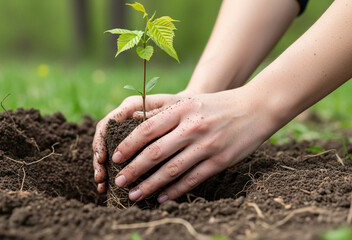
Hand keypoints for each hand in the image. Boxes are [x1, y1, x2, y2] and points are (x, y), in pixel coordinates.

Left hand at [111, 88, 277, 201]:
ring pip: (171, 170)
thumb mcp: (190, 100)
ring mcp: (206, 145)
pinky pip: (192, 179)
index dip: (128, 145)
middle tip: (119, 182)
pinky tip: (162, 198)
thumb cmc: (217, 104)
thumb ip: (164, 110)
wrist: (256, 108)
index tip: (115, 157)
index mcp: (181, 109)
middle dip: (133, 170)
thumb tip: (133, 120)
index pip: (147, 129)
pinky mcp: (219, 160)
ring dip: (150, 185)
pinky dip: (175, 190)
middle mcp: (192, 127)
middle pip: (155, 153)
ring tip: (135, 195)